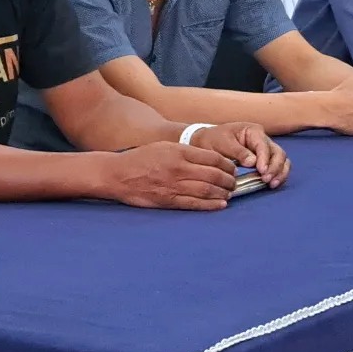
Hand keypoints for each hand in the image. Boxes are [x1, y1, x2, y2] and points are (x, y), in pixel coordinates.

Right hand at [100, 140, 236, 210]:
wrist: (117, 174)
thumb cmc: (142, 158)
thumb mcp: (165, 146)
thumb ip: (187, 152)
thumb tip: (211, 158)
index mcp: (180, 152)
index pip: (213, 158)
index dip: (228, 164)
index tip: (233, 168)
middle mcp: (179, 168)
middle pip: (214, 174)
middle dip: (229, 180)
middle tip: (235, 183)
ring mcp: (173, 185)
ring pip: (207, 190)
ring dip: (223, 193)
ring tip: (230, 193)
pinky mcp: (167, 200)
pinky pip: (194, 204)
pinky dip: (210, 205)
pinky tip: (220, 204)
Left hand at [191, 122, 290, 187]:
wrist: (206, 142)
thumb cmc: (213, 140)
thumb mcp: (221, 143)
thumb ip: (237, 152)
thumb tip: (253, 162)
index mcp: (253, 131)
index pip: (264, 145)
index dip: (265, 158)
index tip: (261, 171)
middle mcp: (262, 139)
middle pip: (278, 152)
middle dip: (275, 167)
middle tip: (266, 179)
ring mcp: (265, 150)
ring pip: (282, 160)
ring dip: (279, 172)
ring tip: (272, 184)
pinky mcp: (265, 160)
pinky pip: (278, 166)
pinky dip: (278, 175)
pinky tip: (272, 184)